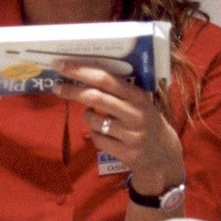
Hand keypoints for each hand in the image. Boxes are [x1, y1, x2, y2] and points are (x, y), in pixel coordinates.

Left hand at [51, 60, 184, 194]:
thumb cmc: (145, 121)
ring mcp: (131, 135)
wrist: (163, 155)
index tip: (61, 64)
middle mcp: (135, 113)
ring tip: (96, 116)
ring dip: (88, 116)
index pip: (106, 78)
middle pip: (96, 97)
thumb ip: (118, 90)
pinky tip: (106, 134)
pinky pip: (97, 139)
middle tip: (57, 86)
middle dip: (72, 90)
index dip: (81, 70)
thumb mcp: (139, 102)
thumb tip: (82, 74)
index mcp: (138, 96)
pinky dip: (95, 135)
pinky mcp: (126, 153)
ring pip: (93, 120)